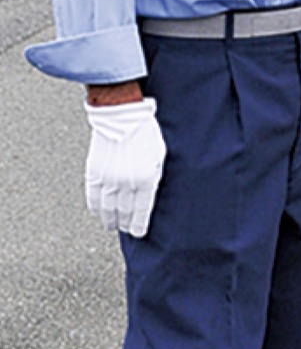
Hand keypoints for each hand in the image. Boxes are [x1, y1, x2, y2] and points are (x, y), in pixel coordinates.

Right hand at [84, 96, 166, 237]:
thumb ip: (155, 176)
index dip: (139, 224)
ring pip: (107, 208)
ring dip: (110, 219)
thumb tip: (149, 194)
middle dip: (126, 223)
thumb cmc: (146, 132)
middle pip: (124, 211)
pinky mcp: (94, 171)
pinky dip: (96, 207)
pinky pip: (93, 196)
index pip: (142, 210)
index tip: (139, 233)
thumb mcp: (159, 155)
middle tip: (127, 230)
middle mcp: (126, 182)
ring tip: (112, 225)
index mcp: (145, 178)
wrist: (121, 115)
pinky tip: (98, 213)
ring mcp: (108, 178)